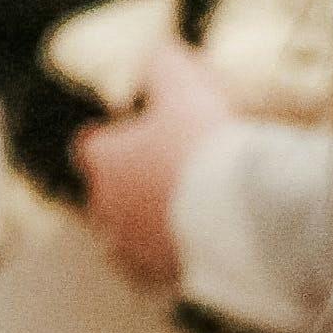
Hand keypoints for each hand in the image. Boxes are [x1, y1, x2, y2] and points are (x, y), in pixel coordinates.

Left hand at [75, 41, 233, 291]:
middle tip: (172, 166)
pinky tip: (198, 241)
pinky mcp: (164, 277)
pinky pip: (159, 266)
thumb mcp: (183, 84)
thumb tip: (157, 56)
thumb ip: (163, 63)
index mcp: (103, 162)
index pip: (92, 145)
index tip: (140, 130)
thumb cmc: (204, 146)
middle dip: (133, 179)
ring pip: (129, 232)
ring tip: (188, 207)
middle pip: (108, 191)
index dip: (116, 135)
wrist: (241, 212)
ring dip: (152, 218)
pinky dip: (173, 251)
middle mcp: (108, 208)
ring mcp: (134, 247)